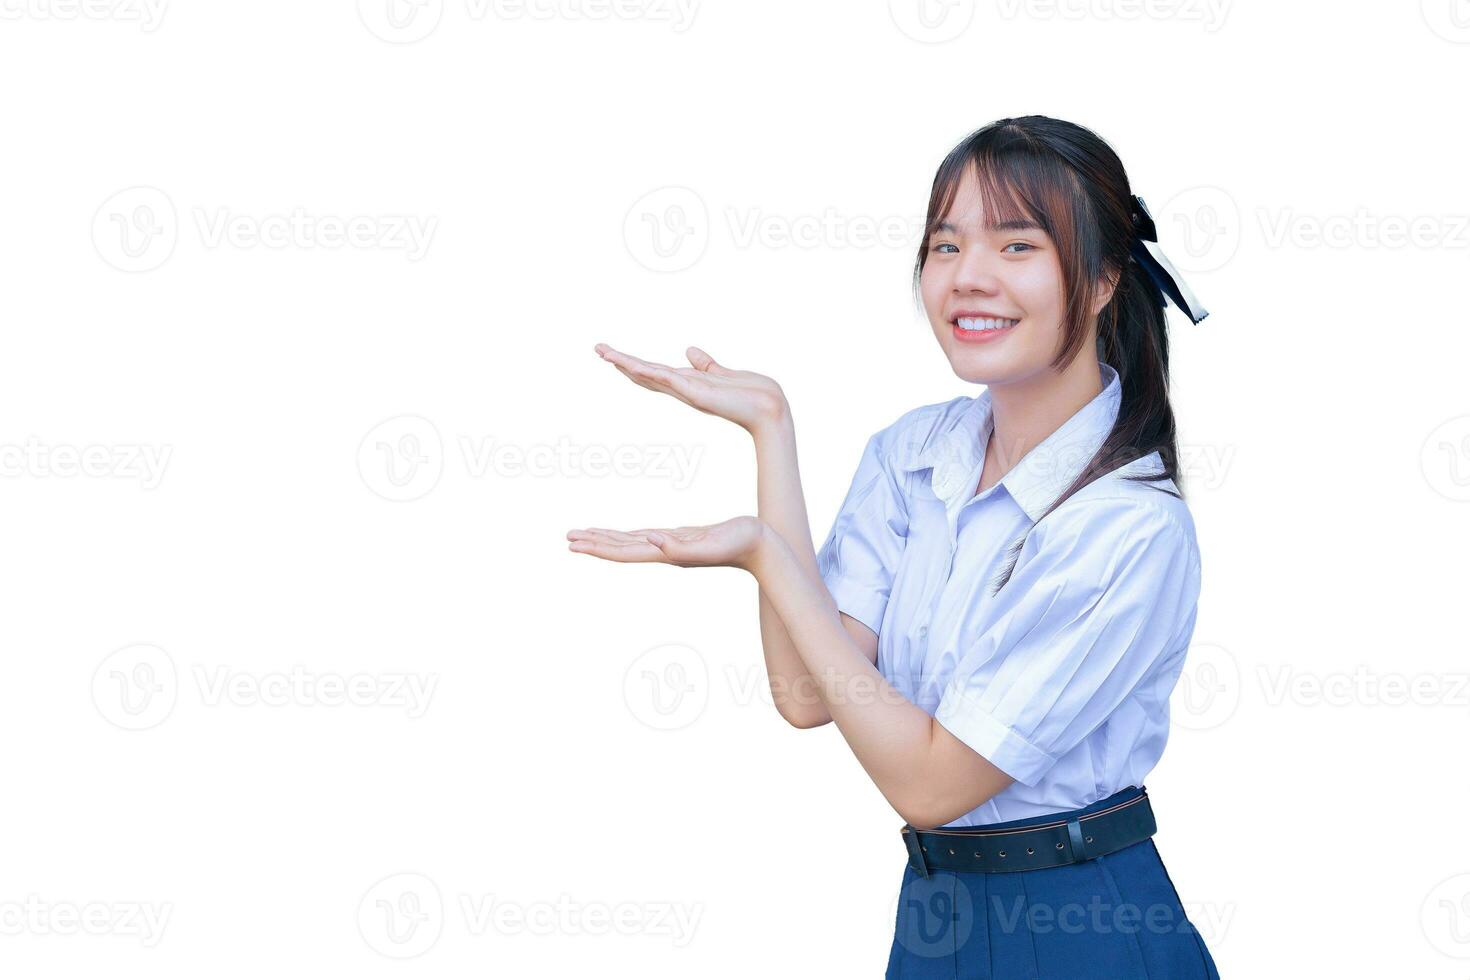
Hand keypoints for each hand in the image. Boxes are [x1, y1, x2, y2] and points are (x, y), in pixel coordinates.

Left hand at [567, 516, 768, 572]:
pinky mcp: (682, 538)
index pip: (623, 552)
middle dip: (594, 543)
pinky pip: (647, 537)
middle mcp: (665, 552)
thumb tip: (652, 541)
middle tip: (568, 538)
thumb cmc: (740, 544)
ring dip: (608, 540)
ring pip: (632, 543)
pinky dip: (630, 535)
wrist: (762, 547)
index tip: (573, 545)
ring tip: (586, 535)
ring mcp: (673, 546)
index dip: (597, 548)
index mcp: (666, 553)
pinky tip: (627, 535)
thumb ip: (681, 547)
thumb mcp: (709, 544)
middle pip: (621, 549)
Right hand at [594, 343, 789, 435]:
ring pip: (650, 374)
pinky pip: (666, 378)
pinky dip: (648, 371)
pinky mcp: (695, 392)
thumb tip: (689, 351)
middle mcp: (684, 390)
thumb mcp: (724, 374)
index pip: (655, 372)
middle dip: (621, 362)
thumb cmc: (753, 395)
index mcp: (690, 385)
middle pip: (645, 374)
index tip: (614, 354)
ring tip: (603, 352)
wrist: (769, 410)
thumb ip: (705, 365)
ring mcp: (687, 392)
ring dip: (626, 363)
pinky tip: (630, 364)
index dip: (635, 363)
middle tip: (598, 349)